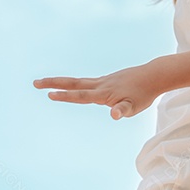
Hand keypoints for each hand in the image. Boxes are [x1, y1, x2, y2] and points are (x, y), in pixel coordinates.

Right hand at [34, 60, 166, 119]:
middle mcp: (101, 85)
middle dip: (53, 83)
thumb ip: (123, 110)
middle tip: (35, 83)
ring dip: (61, 82)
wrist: (154, 75)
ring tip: (45, 84)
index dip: (65, 96)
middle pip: (73, 84)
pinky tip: (72, 87)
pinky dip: (75, 84)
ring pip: (78, 81)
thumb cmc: (144, 94)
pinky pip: (88, 83)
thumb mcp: (135, 106)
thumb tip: (114, 114)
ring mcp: (104, 81)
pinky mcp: (108, 80)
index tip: (49, 95)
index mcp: (104, 93)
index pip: (81, 95)